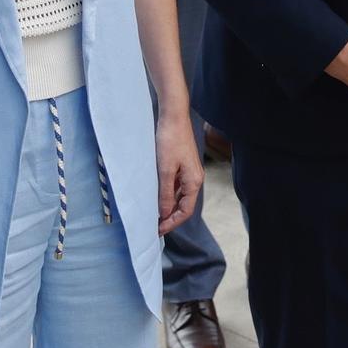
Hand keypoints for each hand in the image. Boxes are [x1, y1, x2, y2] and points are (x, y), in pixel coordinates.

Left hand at [153, 112, 204, 237]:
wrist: (173, 117)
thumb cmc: (170, 141)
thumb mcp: (165, 170)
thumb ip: (165, 194)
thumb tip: (165, 214)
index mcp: (194, 181)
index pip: (186, 210)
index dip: (172, 222)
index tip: (158, 230)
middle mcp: (194, 178)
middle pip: (184, 205)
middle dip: (170, 217)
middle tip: (153, 226)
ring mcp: (188, 172)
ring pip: (179, 196)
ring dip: (168, 207)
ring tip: (153, 215)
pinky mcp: (182, 165)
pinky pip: (176, 186)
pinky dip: (167, 195)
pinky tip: (156, 197)